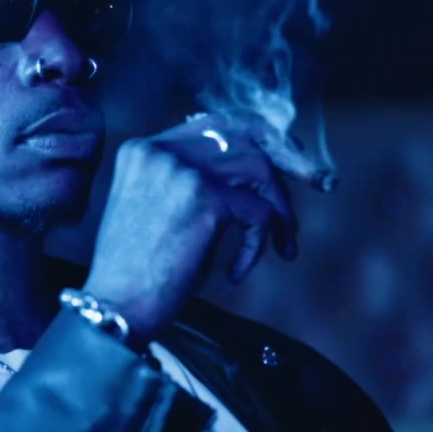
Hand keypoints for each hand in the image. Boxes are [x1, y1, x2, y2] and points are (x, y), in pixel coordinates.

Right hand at [83, 111, 312, 347]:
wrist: (115, 306)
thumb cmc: (134, 269)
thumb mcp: (154, 209)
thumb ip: (188, 181)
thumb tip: (248, 174)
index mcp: (143, 149)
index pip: (213, 125)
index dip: (255, 140)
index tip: (284, 160)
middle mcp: (161, 150)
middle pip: (244, 137)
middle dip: (286, 159)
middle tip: (317, 182)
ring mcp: (184, 171)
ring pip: (260, 170)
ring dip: (279, 208)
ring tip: (281, 242)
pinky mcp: (206, 200)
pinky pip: (259, 213)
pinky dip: (258, 244)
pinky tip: (237, 272)